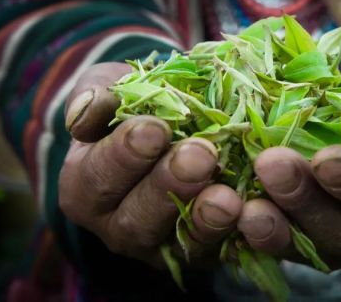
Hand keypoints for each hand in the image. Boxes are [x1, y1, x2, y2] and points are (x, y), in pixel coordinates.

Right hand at [59, 62, 242, 267]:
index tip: (155, 128)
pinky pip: (222, 250)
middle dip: (170, 185)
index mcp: (85, 187)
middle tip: (201, 154)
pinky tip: (255, 213)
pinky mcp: (203, 252)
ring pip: (181, 243)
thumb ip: (96, 94)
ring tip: (228, 196)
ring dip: (206, 219)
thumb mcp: (111, 88)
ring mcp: (162, 245)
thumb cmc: (134, 105)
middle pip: (138, 218)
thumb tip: (85, 111)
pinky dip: (239, 235)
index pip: (99, 177)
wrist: (174, 122)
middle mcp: (119, 226)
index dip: (125, 154)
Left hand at [237, 57, 340, 268]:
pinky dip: (252, 230)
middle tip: (271, 164)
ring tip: (245, 205)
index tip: (327, 159)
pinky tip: (229, 211)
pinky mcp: (302, 246)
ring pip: (304, 245)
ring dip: (272, 225)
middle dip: (303, 199)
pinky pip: (277, 244)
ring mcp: (335, 247)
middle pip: (340, 231)